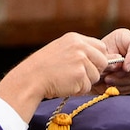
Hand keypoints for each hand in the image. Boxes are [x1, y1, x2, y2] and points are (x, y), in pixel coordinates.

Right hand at [0, 30, 129, 121]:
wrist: (26, 82)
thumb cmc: (40, 76)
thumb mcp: (59, 58)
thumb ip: (78, 58)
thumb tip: (103, 67)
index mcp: (73, 39)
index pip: (97, 49)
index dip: (97, 64)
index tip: (94, 73)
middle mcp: (79, 45)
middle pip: (100, 62)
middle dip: (93, 75)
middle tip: (71, 81)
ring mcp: (80, 57)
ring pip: (95, 76)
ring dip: (84, 84)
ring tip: (63, 84)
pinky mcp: (80, 71)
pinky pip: (88, 85)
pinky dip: (79, 90)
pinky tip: (63, 87)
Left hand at [93, 28, 129, 94]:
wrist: (92, 70)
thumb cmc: (95, 59)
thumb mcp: (99, 55)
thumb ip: (109, 59)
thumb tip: (119, 66)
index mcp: (126, 38)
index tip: (125, 68)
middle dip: (127, 71)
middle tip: (110, 77)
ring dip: (121, 81)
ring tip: (107, 80)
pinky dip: (122, 88)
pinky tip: (112, 86)